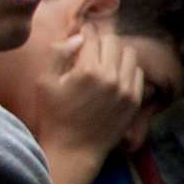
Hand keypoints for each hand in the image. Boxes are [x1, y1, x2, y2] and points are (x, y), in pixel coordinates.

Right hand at [14, 0, 166, 156]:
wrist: (74, 151)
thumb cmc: (54, 117)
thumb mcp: (45, 83)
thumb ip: (58, 53)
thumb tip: (78, 37)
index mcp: (88, 70)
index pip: (93, 36)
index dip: (86, 32)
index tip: (82, 35)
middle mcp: (111, 77)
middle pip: (113, 41)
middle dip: (100, 41)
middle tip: (91, 50)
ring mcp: (126, 89)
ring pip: (129, 53)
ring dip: (116, 53)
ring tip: (104, 62)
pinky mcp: (135, 101)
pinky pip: (138, 72)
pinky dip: (127, 69)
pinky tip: (115, 76)